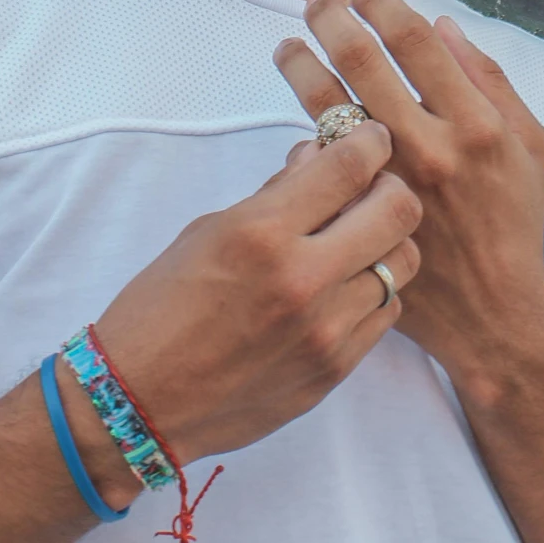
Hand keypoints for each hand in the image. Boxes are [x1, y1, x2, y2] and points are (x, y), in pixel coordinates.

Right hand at [89, 121, 420, 466]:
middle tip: (370, 187)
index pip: (350, 166)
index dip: (370, 140)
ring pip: (403, 262)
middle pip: (398, 209)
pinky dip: (373, 290)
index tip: (370, 138)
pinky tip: (343, 288)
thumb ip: (274, 195)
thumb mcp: (206, 233)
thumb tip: (318, 156)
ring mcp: (325, 330)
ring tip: (356, 241)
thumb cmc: (160, 311)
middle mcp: (302, 279)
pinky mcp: (334, 369)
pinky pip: (386, 312)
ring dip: (385, 241)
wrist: (140, 404)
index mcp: (261, 234)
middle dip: (389, 185)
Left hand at [274, 0, 543, 403]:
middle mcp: (430, 147)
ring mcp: (388, 182)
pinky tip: (304, 121)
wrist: (493, 310)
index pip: (416, 42)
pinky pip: (320, 163)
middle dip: (332, 21)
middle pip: (363, 61)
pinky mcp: (360, 213)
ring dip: (301, 65)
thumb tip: (442, 27)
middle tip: (316, 4)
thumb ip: (490, 81)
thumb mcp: (529, 145)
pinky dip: (308, 134)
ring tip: (287, 47)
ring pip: (328, 106)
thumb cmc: (514, 220)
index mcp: (475, 123)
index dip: (383, 7)